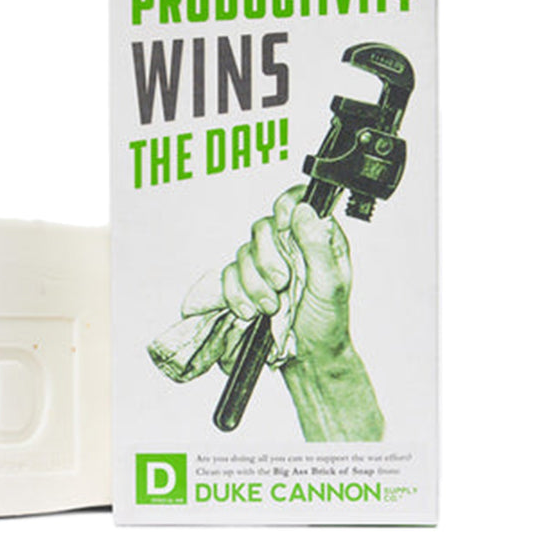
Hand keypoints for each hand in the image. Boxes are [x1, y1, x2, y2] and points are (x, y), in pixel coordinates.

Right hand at [221, 184, 352, 359]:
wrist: (307, 358)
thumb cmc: (328, 321)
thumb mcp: (332, 284)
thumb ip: (319, 246)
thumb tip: (304, 210)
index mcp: (315, 238)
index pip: (296, 201)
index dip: (285, 206)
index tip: (284, 226)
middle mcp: (288, 246)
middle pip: (262, 228)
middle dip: (268, 260)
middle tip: (282, 284)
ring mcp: (264, 264)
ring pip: (243, 254)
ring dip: (254, 284)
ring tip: (271, 307)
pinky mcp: (244, 283)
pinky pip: (228, 276)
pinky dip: (236, 295)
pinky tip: (251, 312)